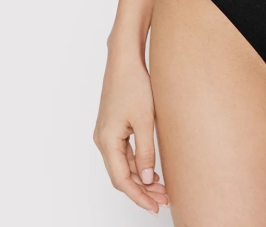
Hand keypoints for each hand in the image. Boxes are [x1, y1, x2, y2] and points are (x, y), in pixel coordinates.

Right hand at [93, 50, 168, 213]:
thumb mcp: (144, 120)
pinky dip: (137, 163)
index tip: (154, 206)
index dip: (139, 196)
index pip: (122, 180)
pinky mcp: (113, 127)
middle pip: (121, 175)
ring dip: (140, 178)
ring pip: (123, 165)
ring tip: (161, 188)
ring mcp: (106, 133)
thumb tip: (146, 178)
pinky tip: (151, 170)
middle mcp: (102, 140)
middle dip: (142, 190)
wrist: (125, 60)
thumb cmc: (133, 84)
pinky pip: (123, 153)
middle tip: (163, 199)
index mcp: (107, 141)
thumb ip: (145, 151)